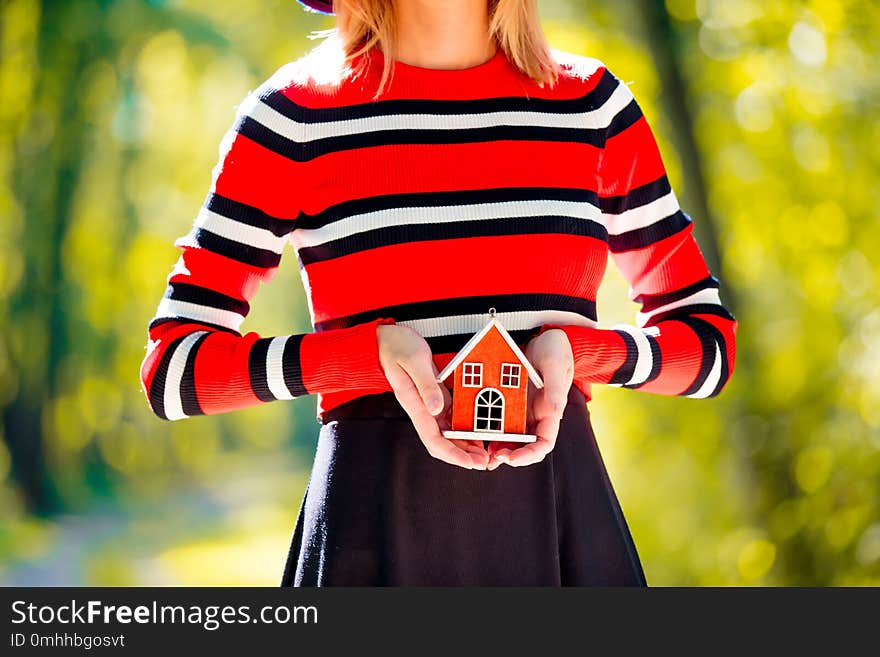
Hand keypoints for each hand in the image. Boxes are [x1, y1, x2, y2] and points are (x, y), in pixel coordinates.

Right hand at [377, 324, 489, 469]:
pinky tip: (474, 431)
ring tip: (482, 451)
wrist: (385, 339)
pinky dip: (461, 428)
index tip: (469, 462)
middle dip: (461, 455)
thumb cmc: (396, 347)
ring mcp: (427, 403)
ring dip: (463, 444)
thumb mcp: (415, 360)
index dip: (452, 454)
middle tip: (483, 461)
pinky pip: (448, 418)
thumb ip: (426, 385)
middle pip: (441, 442)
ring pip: (446, 433)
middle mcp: (421, 408)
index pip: (433, 439)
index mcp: (414, 403)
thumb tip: (437, 409)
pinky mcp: (433, 395)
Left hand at [487, 328, 573, 469]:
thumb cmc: (555, 350)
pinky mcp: (511, 402)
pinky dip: (489, 428)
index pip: (543, 444)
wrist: (545, 337)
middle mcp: (537, 416)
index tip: (512, 458)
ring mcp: (523, 410)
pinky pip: (499, 420)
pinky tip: (474, 431)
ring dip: (497, 446)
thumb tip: (555, 412)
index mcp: (551, 412)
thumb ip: (555, 388)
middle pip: (524, 446)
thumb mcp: (555, 365)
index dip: (529, 455)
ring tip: (481, 452)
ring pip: (510, 437)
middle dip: (509, 455)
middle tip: (491, 459)